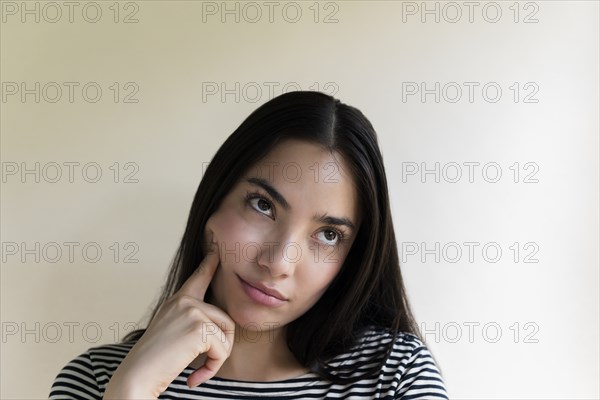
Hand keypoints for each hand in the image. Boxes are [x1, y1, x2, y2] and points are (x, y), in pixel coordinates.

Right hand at [103, 236, 234, 398]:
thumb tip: (218, 326)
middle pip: (226, 320)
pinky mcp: (198, 326)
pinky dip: (213, 367)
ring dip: (217, 359)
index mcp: (176, 301)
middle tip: (203, 368)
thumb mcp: (173, 334)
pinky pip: (222, 349)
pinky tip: (194, 377)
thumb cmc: (153, 364)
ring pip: (227, 335)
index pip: (198, 277)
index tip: (217, 248)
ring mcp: (191, 310)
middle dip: (221, 348)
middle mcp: (184, 300)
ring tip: (198, 372)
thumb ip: (192, 322)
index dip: (210, 263)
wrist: (136, 378)